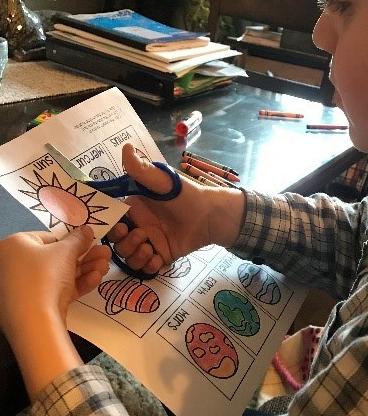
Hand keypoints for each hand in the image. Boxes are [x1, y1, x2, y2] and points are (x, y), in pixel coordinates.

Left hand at [0, 227, 110, 400]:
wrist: (35, 323)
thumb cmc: (45, 276)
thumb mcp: (66, 252)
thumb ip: (78, 239)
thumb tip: (86, 230)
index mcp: (14, 246)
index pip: (47, 238)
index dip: (71, 240)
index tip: (89, 242)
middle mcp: (13, 266)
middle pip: (56, 258)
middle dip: (84, 256)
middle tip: (104, 254)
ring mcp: (22, 288)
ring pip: (59, 275)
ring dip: (85, 269)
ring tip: (105, 266)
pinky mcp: (33, 307)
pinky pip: (56, 290)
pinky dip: (75, 285)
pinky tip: (95, 279)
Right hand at [106, 143, 245, 274]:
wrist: (210, 215)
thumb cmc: (184, 194)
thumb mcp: (162, 181)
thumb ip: (141, 169)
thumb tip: (125, 146)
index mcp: (133, 207)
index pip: (111, 219)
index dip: (109, 225)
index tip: (120, 224)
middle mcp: (137, 225)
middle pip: (116, 241)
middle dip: (123, 242)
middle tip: (140, 235)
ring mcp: (148, 242)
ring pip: (128, 256)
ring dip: (134, 254)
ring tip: (150, 247)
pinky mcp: (160, 256)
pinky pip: (144, 268)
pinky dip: (147, 266)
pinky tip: (158, 257)